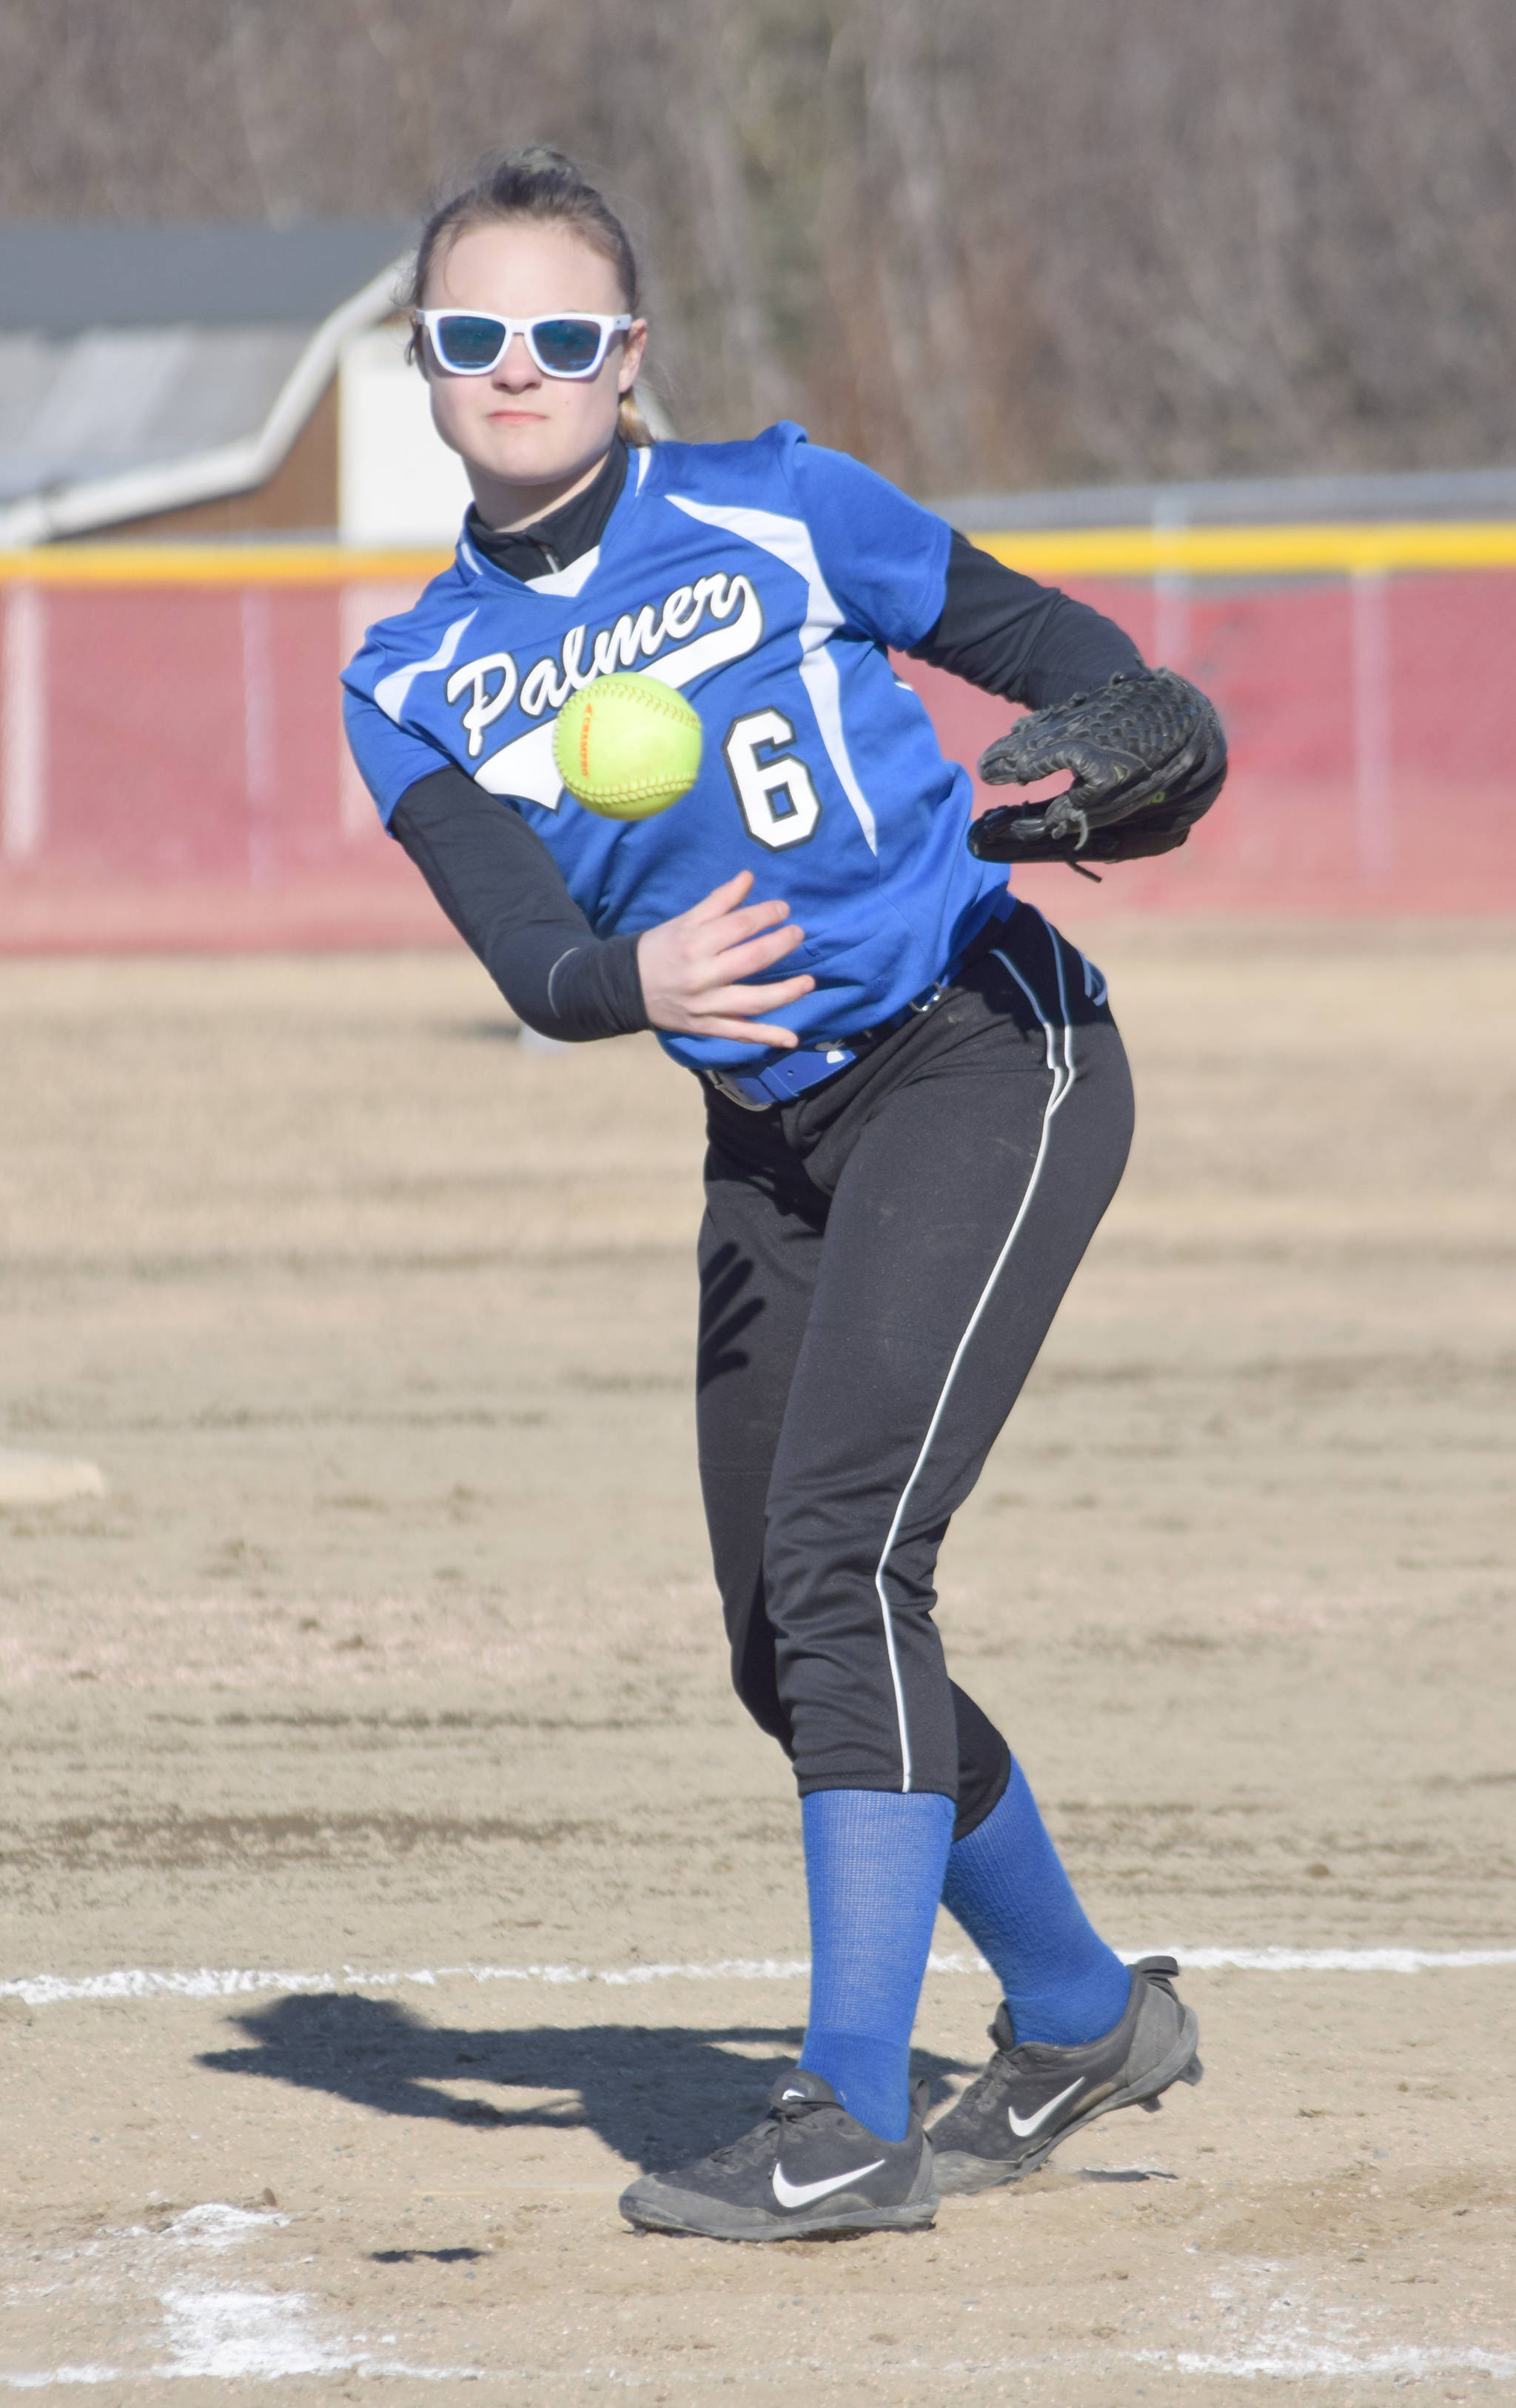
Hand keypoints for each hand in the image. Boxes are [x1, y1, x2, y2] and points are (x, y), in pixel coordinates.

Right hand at [636, 870, 814, 1049]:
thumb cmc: (660, 949)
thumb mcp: (684, 921)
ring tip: (809, 983)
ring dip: (786, 993)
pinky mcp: (707, 1028)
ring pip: (754, 1001)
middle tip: (798, 934)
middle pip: (753, 959)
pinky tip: (792, 1039)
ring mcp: (706, 1005)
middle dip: (781, 944)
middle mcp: (703, 975)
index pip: (741, 926)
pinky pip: (740, 1034)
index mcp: (695, 943)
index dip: (767, 915)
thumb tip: (748, 877)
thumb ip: (719, 901)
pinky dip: (767, 1037)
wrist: (625, 988)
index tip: (783, 909)